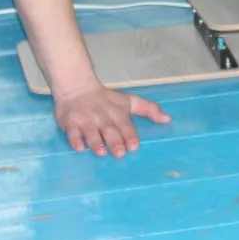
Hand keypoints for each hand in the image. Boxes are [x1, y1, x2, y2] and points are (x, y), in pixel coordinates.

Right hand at [54, 82, 170, 156]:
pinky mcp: (70, 122)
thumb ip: (148, 109)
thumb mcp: (128, 101)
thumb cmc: (105, 98)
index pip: (125, 125)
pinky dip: (75, 140)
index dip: (129, 136)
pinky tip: (79, 148)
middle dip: (115, 141)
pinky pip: (72, 133)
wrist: (77, 86)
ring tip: (101, 152)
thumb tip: (168, 119)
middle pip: (109, 130)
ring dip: (96, 142)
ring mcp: (86, 119)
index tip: (134, 146)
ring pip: (91, 132)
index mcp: (117, 112)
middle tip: (119, 153)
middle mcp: (102, 116)